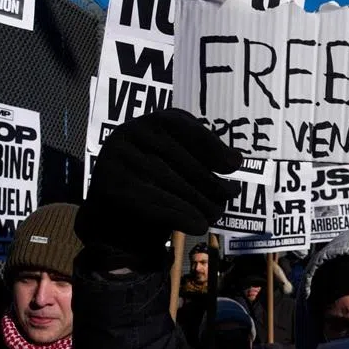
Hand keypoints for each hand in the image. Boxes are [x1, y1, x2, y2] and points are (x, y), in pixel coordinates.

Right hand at [76, 109, 241, 268]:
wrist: (115, 215)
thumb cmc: (157, 183)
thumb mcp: (178, 162)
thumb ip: (203, 155)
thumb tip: (236, 160)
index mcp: (146, 122)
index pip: (181, 125)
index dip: (210, 144)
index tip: (235, 165)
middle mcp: (127, 135)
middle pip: (180, 160)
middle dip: (211, 180)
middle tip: (231, 194)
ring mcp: (117, 161)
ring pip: (171, 183)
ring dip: (201, 202)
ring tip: (217, 212)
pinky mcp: (112, 189)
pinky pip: (156, 204)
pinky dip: (183, 217)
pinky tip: (199, 225)